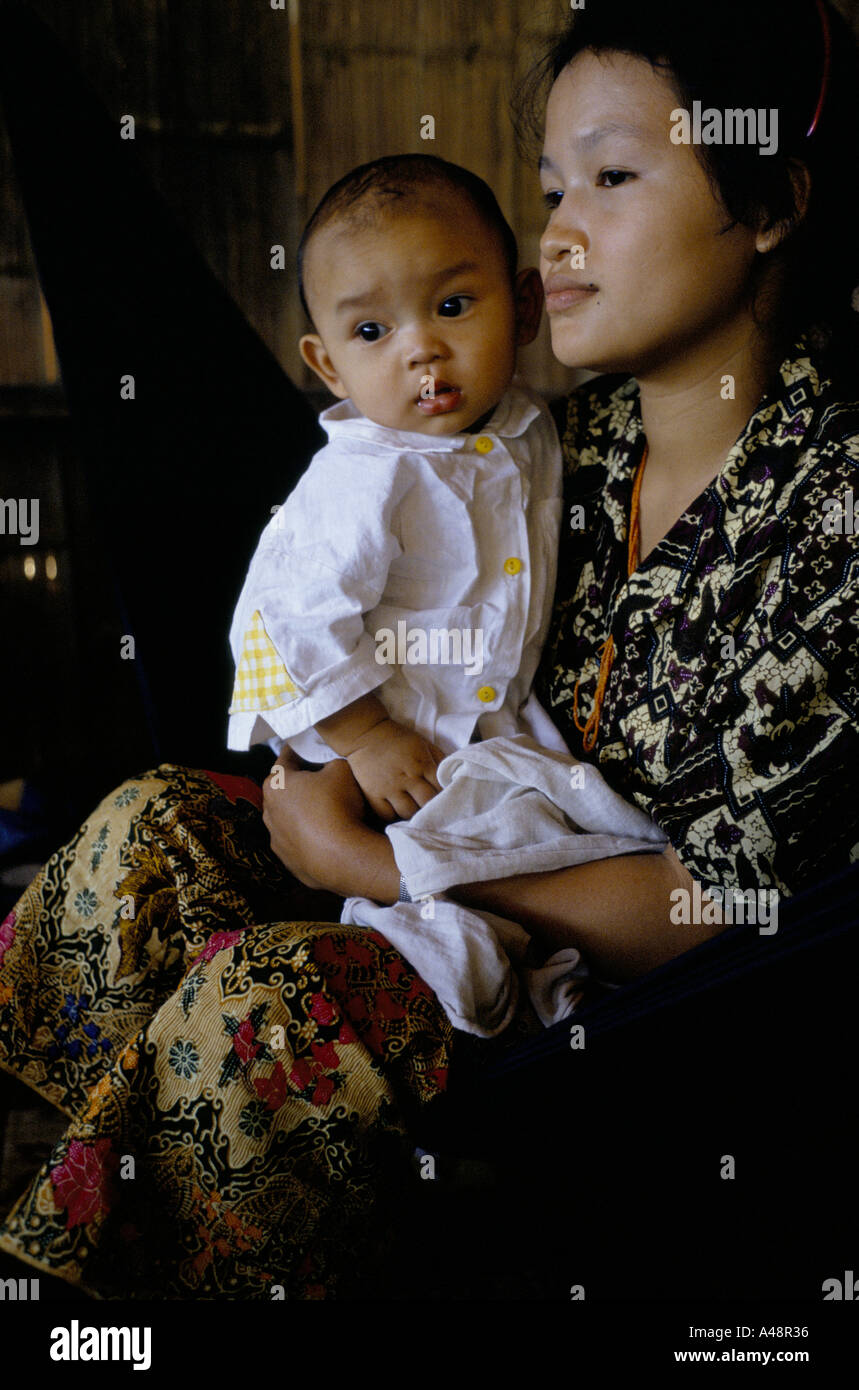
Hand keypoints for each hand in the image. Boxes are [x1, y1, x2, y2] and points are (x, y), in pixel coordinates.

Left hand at [261, 748, 398, 899]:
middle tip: (324, 780)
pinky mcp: (288, 861)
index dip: (302, 750)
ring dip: (303, 812)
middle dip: (301, 783)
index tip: (313, 748)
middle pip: (285, 789)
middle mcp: (269, 811)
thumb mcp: (342, 768)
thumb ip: (331, 760)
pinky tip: (328, 836)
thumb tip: (329, 764)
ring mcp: (276, 839)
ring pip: (289, 817)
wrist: (343, 858)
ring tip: (327, 812)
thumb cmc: (338, 807)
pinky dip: (309, 836)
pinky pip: (298, 841)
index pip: (287, 758)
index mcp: (276, 784)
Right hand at [346, 719, 443, 820]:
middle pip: (426, 803)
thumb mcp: (423, 743)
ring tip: (417, 813)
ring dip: (415, 814)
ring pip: (408, 812)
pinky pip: (386, 814)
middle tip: (435, 812)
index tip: (448, 800)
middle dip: (433, 808)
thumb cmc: (399, 739)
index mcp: (421, 763)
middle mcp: (406, 777)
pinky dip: (394, 816)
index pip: (440, 787)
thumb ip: (439, 760)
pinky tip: (399, 812)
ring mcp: (388, 787)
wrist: (366, 734)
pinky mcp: (373, 794)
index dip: (446, 795)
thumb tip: (454, 777)